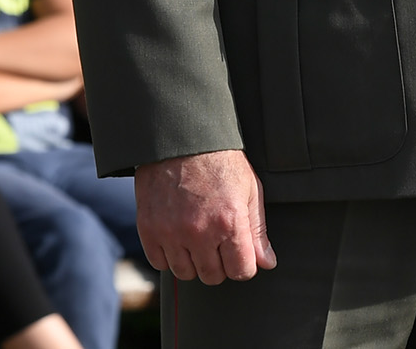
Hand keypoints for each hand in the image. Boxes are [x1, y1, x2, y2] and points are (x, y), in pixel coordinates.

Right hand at [136, 150, 275, 283]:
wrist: (181, 139)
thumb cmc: (220, 162)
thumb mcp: (249, 190)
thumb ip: (257, 231)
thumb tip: (266, 263)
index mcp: (229, 222)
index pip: (241, 271)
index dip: (243, 265)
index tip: (239, 254)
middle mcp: (199, 232)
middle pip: (212, 276)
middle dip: (219, 264)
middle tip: (217, 241)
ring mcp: (171, 233)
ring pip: (185, 273)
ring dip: (193, 262)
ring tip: (197, 238)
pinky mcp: (149, 229)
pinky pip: (159, 263)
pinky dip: (168, 255)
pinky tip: (177, 236)